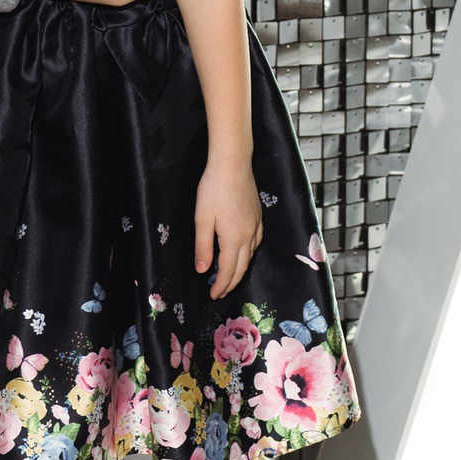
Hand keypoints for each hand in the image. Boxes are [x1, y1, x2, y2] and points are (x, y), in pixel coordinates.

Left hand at [194, 160, 261, 299]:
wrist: (233, 163)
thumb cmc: (213, 189)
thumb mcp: (202, 219)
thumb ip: (203, 246)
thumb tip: (202, 270)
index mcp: (234, 238)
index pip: (227, 270)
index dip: (221, 286)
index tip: (213, 296)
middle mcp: (249, 235)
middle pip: (242, 267)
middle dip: (231, 283)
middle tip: (220, 293)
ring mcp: (256, 225)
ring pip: (251, 256)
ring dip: (240, 269)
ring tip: (229, 277)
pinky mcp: (258, 216)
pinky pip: (256, 242)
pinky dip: (249, 254)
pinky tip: (243, 252)